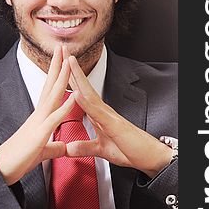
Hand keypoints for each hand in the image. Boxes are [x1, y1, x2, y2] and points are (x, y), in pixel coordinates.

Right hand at [0, 45, 76, 184]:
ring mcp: (39, 121)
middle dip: (58, 64)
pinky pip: (55, 118)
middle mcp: (39, 114)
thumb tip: (62, 147)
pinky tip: (74, 96)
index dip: (58, 73)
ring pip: (53, 95)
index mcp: (41, 116)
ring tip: (69, 60)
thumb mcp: (43, 151)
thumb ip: (54, 147)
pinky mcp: (40, 134)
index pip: (51, 89)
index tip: (63, 58)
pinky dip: (65, 106)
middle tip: (63, 45)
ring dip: (62, 77)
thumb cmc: (21, 159)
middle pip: (51, 84)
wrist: (4, 169)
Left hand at [66, 52, 171, 178]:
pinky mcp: (114, 125)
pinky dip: (86, 103)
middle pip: (84, 86)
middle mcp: (103, 111)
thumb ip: (84, 148)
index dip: (70, 80)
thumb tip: (69, 149)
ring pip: (90, 93)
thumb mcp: (101, 150)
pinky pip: (97, 112)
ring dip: (79, 77)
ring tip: (68, 61)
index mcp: (98, 115)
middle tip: (62, 51)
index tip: (59, 67)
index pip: (81, 93)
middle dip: (72, 70)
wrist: (149, 157)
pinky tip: (77, 93)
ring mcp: (108, 116)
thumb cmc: (129, 150)